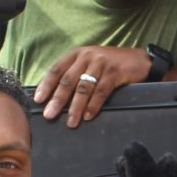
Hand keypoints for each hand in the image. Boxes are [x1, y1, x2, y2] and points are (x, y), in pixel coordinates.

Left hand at [33, 46, 154, 127]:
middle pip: (68, 80)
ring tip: (71, 122)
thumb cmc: (110, 65)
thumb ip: (75, 75)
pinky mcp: (114, 71)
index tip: (38, 100)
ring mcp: (101, 63)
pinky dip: (94, 105)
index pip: (56, 70)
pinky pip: (101, 91)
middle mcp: (86, 56)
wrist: (139, 60)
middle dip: (57, 100)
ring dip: (76, 107)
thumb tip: (56, 98)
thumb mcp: (90, 64)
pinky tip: (88, 116)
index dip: (46, 85)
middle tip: (49, 115)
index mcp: (76, 54)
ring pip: (84, 87)